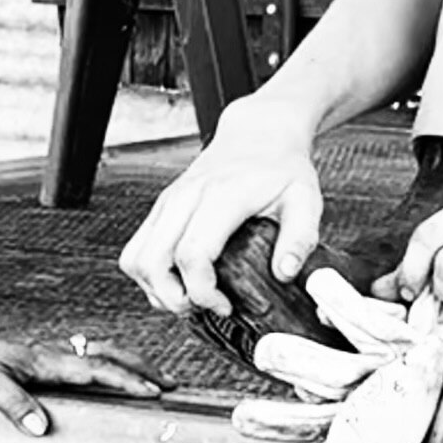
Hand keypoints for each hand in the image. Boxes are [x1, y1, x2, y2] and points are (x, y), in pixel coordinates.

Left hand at [0, 320, 168, 435]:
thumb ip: (13, 403)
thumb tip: (41, 427)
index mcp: (46, 361)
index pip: (95, 369)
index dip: (125, 380)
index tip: (152, 391)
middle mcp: (55, 356)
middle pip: (109, 356)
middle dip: (142, 369)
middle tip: (170, 385)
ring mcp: (52, 356)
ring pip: (101, 354)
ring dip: (130, 364)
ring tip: (154, 379)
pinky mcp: (46, 360)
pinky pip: (87, 359)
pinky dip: (111, 364)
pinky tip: (116, 374)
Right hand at [119, 113, 324, 317]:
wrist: (258, 135)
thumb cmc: (281, 168)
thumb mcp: (305, 200)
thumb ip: (300, 239)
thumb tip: (285, 273)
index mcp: (222, 196)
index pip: (192, 253)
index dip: (202, 291)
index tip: (223, 306)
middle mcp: (186, 197)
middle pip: (153, 260)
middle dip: (173, 298)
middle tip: (202, 308)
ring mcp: (169, 202)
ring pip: (136, 257)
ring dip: (154, 288)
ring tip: (187, 297)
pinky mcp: (162, 208)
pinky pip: (136, 248)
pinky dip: (149, 274)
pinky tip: (176, 281)